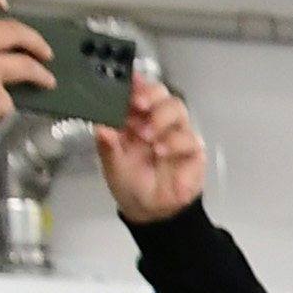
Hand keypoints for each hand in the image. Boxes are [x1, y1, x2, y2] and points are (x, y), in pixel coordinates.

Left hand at [97, 73, 209, 221]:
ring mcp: (176, 132)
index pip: (137, 91)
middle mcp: (156, 119)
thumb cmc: (129, 181)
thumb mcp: (111, 164)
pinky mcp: (192, 149)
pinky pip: (190, 138)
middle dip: (150, 95)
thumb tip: (100, 126)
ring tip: (147, 136)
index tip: (129, 81)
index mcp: (133, 117)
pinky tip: (161, 152)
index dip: (134, 83)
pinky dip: (174, 142)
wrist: (150, 211)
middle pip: (161, 93)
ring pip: (177, 109)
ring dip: (161, 117)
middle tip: (138, 105)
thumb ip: (107, 144)